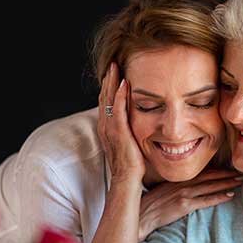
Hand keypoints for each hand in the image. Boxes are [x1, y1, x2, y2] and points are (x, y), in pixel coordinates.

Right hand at [97, 62, 145, 180]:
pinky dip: (119, 95)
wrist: (127, 179)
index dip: (108, 86)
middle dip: (108, 79)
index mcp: (107, 128)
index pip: (106, 102)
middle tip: (113, 63)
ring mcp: (110, 129)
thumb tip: (139, 124)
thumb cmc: (131, 165)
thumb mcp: (129, 144)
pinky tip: (124, 83)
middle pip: (104, 96)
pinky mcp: (118, 132)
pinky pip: (117, 109)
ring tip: (116, 66)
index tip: (114, 72)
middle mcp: (105, 126)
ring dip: (112, 82)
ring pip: (108, 99)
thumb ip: (130, 132)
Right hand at [138, 170, 242, 240]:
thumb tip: (185, 187)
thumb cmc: (150, 204)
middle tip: (240, 172)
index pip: (201, 172)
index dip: (216, 170)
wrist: (142, 215)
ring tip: (239, 181)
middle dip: (225, 174)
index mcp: (178, 179)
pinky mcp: (185, 205)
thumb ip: (175, 186)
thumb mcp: (162, 189)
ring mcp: (184, 194)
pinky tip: (230, 195)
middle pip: (209, 176)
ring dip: (226, 183)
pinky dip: (219, 197)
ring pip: (210, 186)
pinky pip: (206, 201)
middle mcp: (182, 183)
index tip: (228, 169)